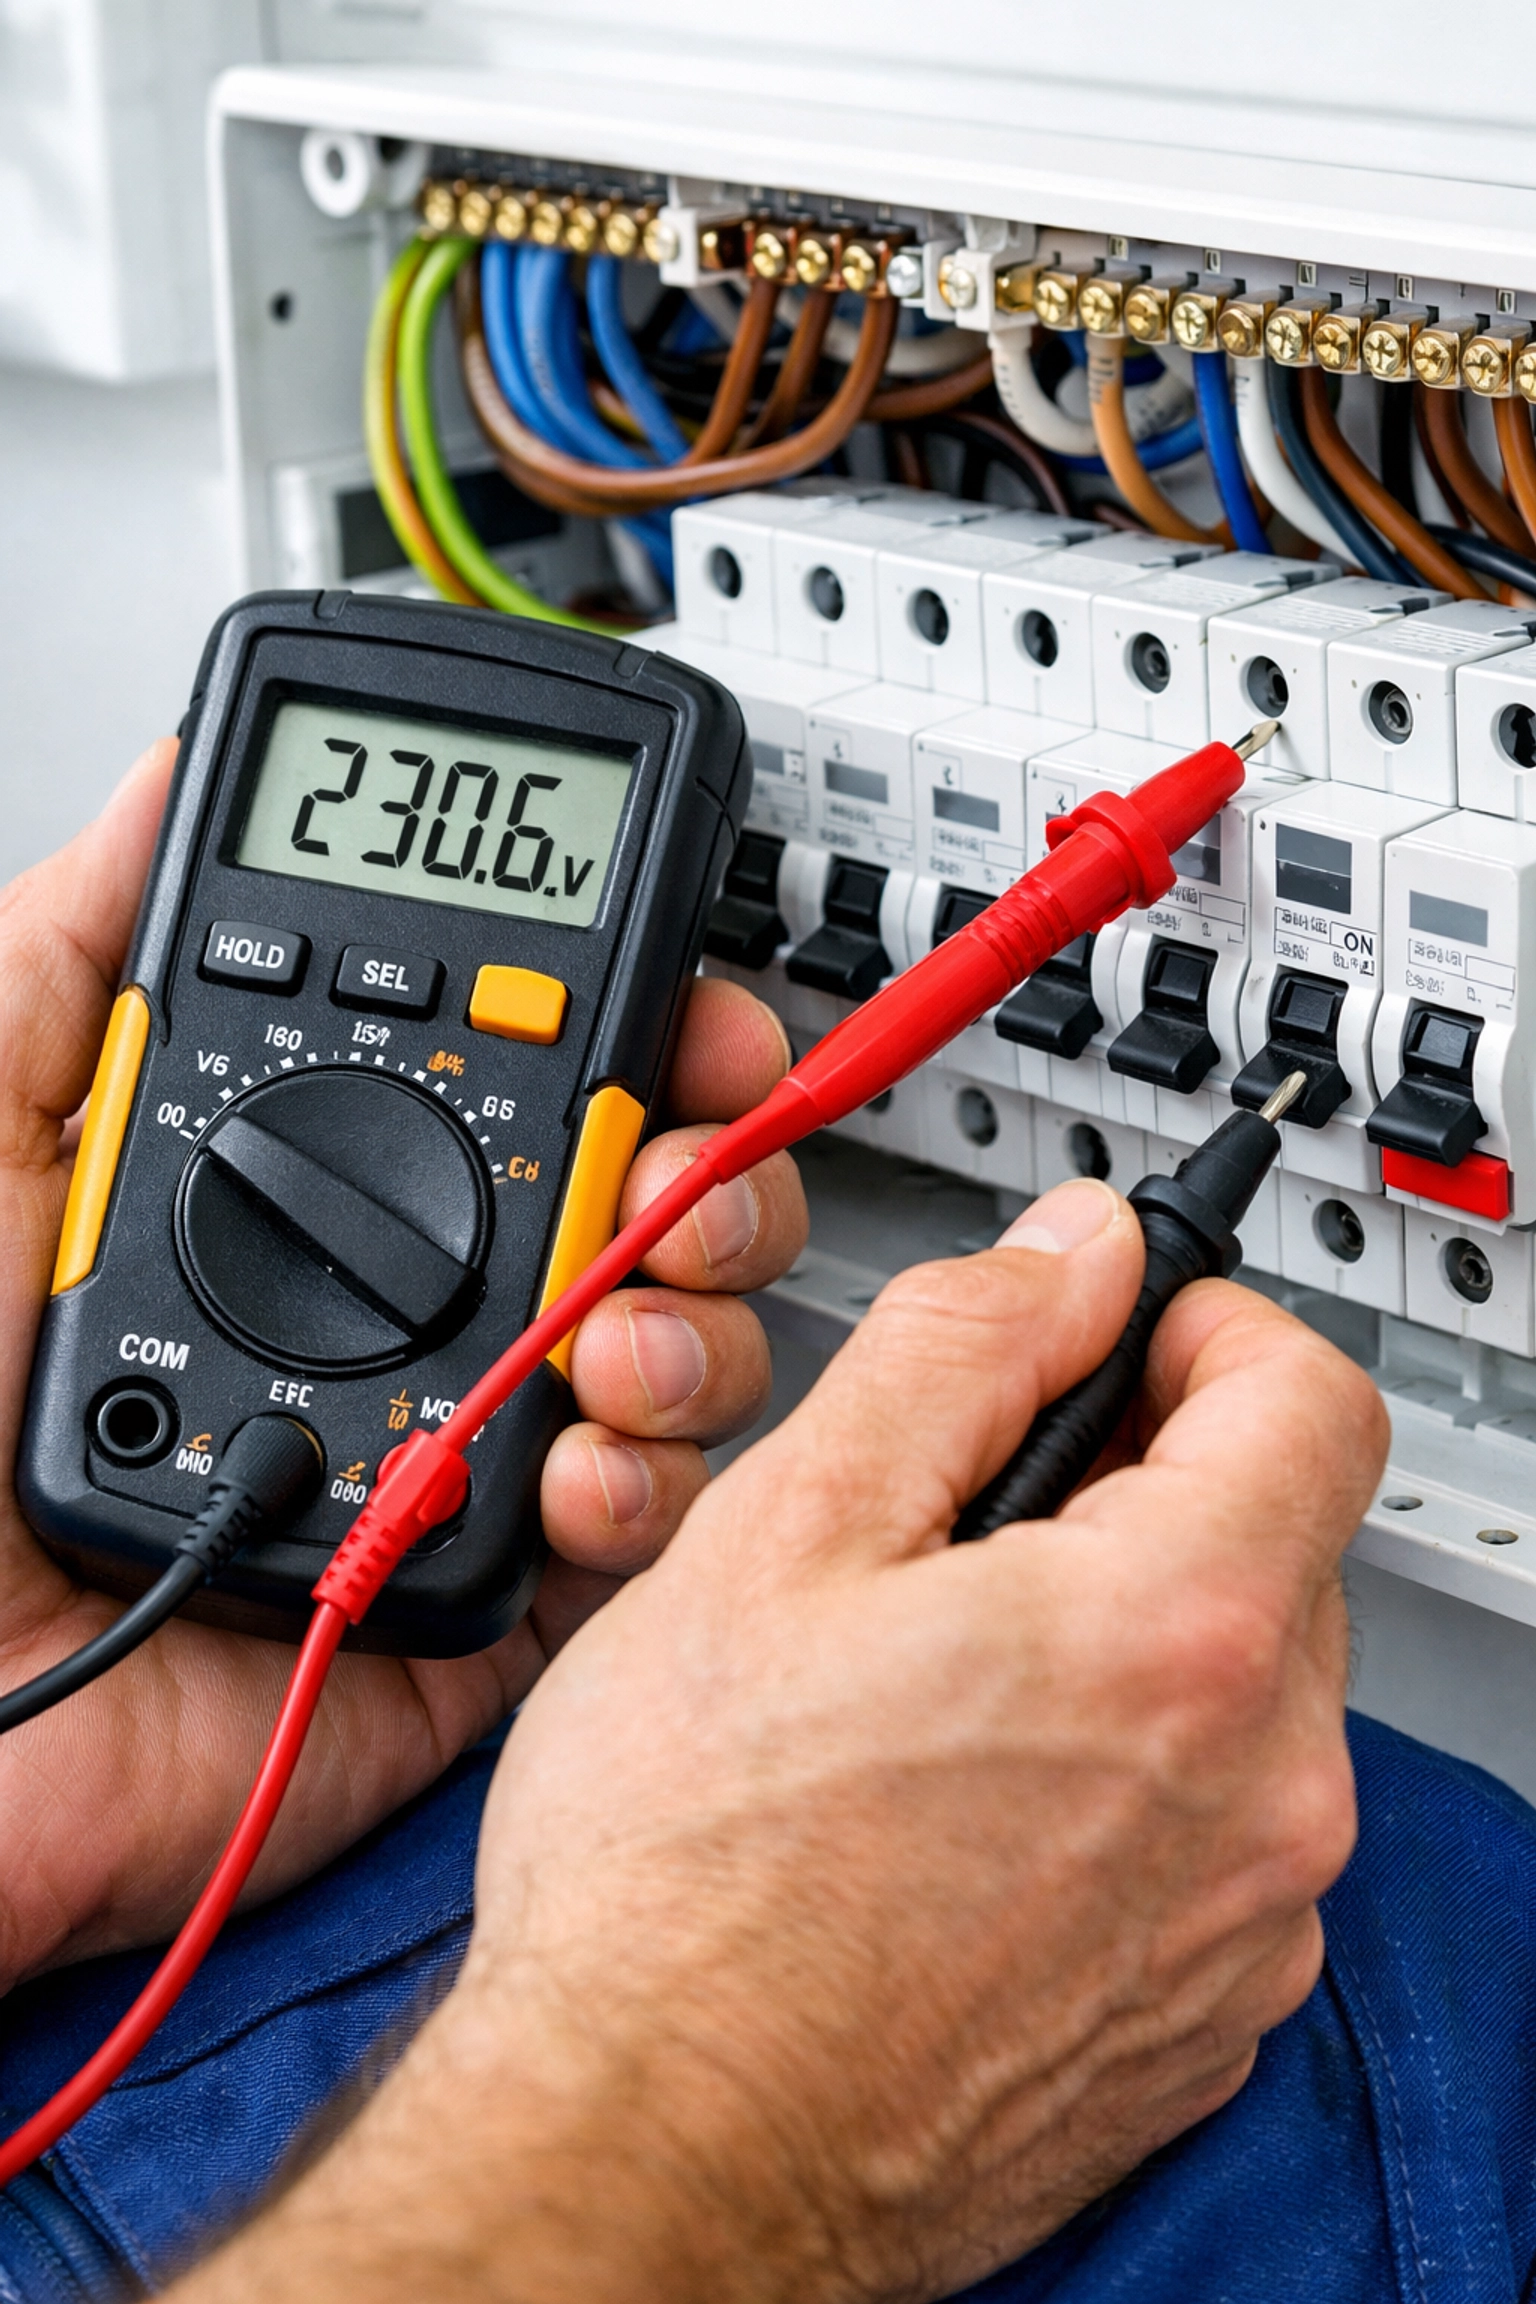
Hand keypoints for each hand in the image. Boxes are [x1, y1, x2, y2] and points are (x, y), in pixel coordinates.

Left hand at [0, 744, 805, 1990]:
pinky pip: (630, 1535)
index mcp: (326, 1181)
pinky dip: (646, 1488)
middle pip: (652, 1207)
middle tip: (679, 1176)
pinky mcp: (474, 1589)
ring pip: (680, 1355)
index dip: (644, 1029)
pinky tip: (577, 1461)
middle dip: (716, 1173)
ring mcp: (458, 1440)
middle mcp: (417, 1301)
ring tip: (615, 1336)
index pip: (534, 1074)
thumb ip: (82, 945)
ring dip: (698, 1325)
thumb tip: (168, 774)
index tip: (690, 1015)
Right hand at [188, 1178, 1387, 2303]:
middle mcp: (1259, 1794)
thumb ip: (958, 1349)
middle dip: (1144, 1489)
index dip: (1206, 1325)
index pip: (1308, 1397)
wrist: (653, 2154)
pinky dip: (1123, 1786)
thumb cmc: (685, 1878)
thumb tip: (1067, 1258)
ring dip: (1125, 1644)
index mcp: (1175, 1638)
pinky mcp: (1202, 2021)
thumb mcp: (786, 1528)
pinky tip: (963, 1809)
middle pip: (1275, 1546)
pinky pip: (1213, 1836)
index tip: (1117, 1332)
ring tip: (938, 1683)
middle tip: (969, 1521)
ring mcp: (1243, 1925)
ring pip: (1238, 1696)